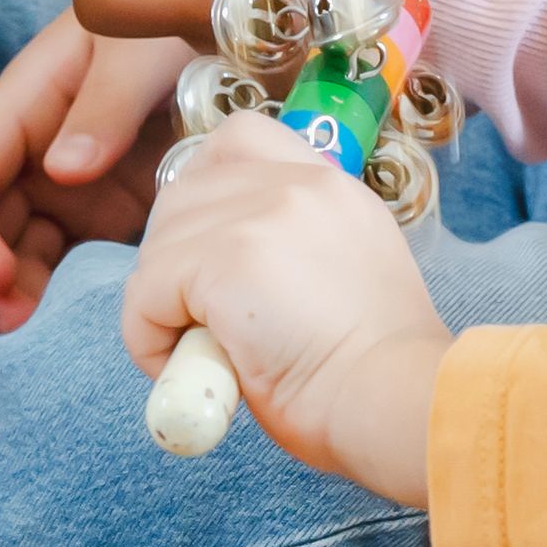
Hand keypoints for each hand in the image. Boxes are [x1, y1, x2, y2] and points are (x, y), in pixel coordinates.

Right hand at [0, 14, 191, 336]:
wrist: (252, 25)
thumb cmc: (186, 24)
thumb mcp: (145, 52)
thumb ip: (105, 108)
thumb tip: (62, 173)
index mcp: (27, 102)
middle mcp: (35, 147)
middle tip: (14, 325)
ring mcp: (70, 182)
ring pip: (14, 247)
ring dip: (14, 291)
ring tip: (40, 333)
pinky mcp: (108, 209)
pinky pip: (68, 258)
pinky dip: (61, 292)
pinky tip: (78, 320)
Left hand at [120, 118, 450, 498]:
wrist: (401, 407)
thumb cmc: (376, 374)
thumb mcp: (343, 278)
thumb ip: (289, 248)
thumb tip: (217, 265)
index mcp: (332, 187)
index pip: (239, 140)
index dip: (204, 191)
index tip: (209, 255)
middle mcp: (298, 183)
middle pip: (182, 194)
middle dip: (173, 259)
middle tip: (200, 321)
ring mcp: (260, 214)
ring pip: (159, 248)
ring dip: (161, 306)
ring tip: (202, 356)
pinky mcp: (224, 257)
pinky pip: (145, 294)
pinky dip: (148, 338)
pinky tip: (187, 372)